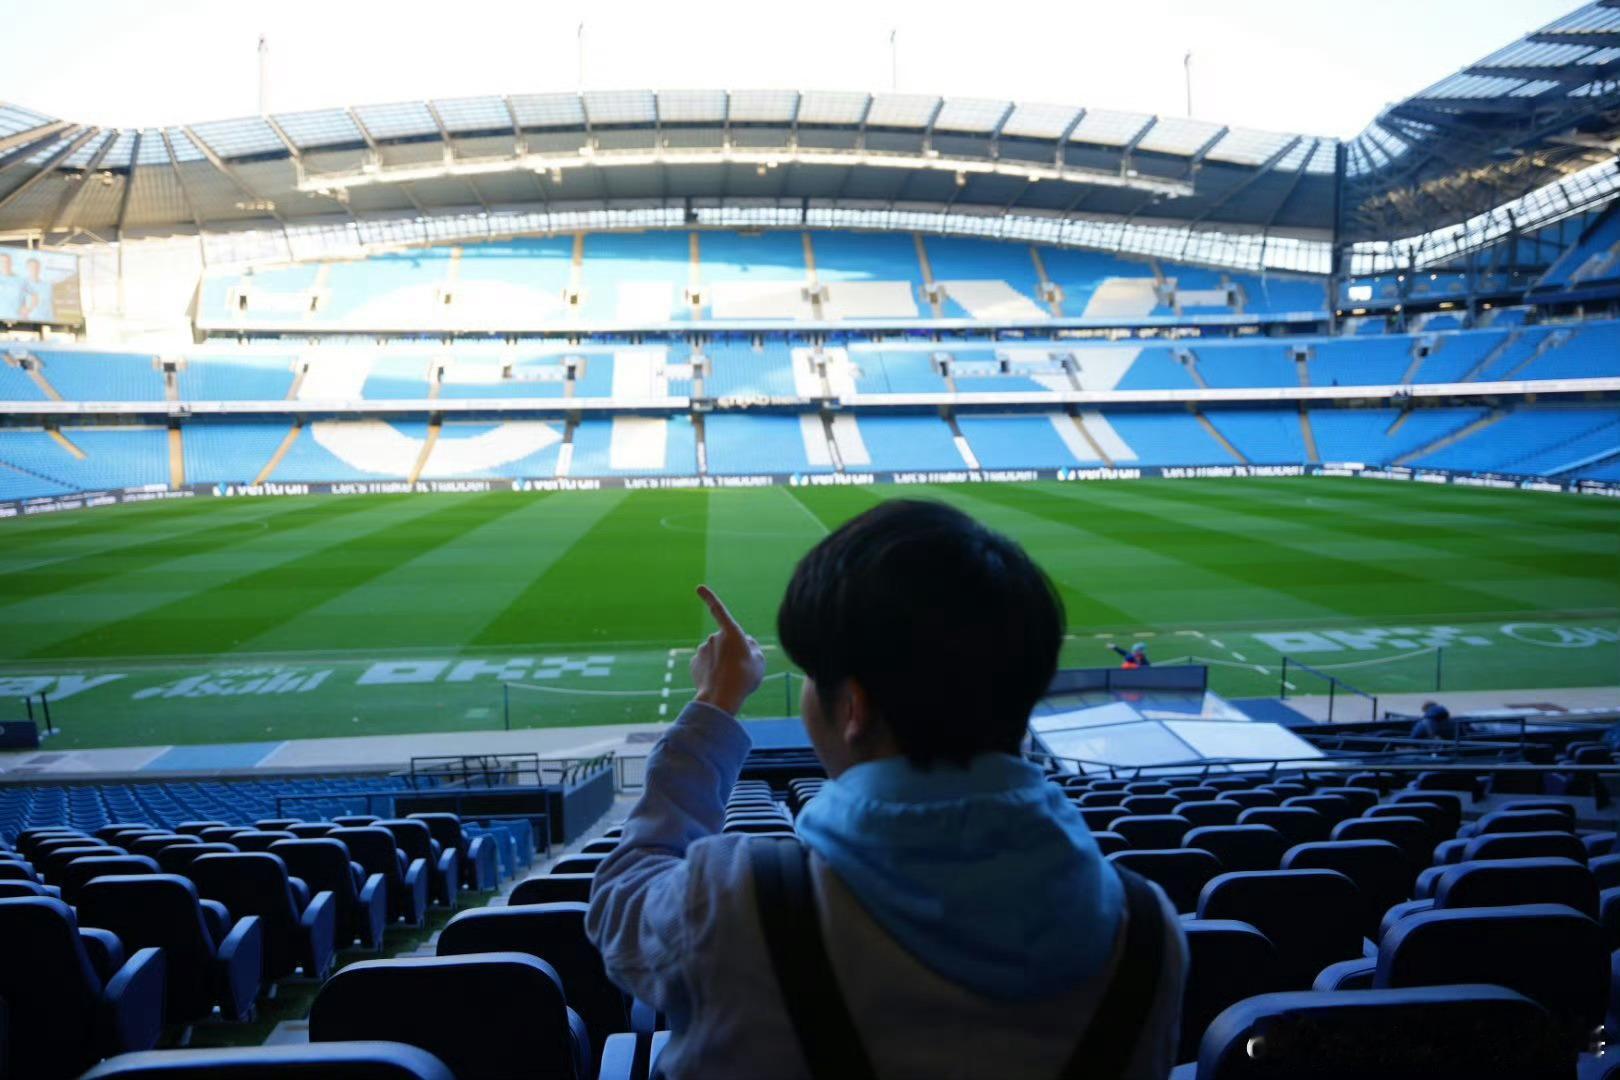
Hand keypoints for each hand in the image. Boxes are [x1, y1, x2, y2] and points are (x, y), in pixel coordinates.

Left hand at [690, 585, 766, 715]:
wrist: (721, 699)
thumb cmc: (744, 678)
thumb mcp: (759, 660)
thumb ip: (753, 647)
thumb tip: (745, 642)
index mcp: (731, 632)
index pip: (718, 610)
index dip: (709, 597)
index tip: (698, 588)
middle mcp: (713, 637)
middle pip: (726, 641)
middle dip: (732, 651)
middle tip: (741, 669)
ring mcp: (702, 650)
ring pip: (716, 653)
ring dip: (723, 661)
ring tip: (731, 678)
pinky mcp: (694, 663)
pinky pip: (706, 664)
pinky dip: (712, 670)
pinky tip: (718, 681)